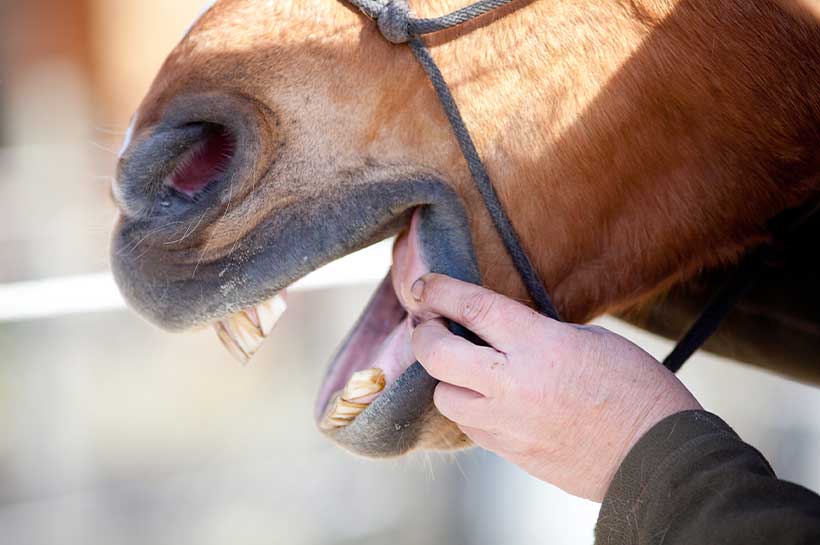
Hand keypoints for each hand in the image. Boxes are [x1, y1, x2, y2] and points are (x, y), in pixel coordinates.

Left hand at [405, 274, 701, 500]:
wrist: (658, 459)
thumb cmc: (637, 392)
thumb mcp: (592, 341)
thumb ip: (539, 334)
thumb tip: (501, 333)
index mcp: (540, 345)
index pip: (473, 308)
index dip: (440, 292)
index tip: (424, 285)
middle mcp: (514, 384)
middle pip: (436, 354)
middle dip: (424, 333)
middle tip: (428, 324)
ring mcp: (508, 424)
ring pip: (445, 396)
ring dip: (448, 378)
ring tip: (467, 368)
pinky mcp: (511, 454)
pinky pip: (470, 427)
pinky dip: (469, 409)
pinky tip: (488, 399)